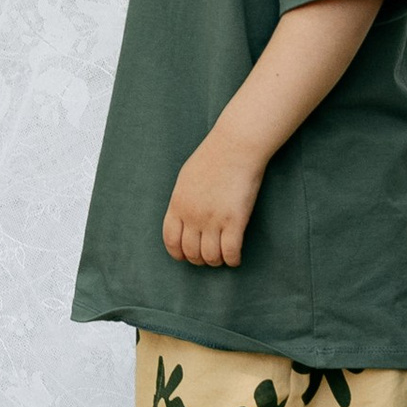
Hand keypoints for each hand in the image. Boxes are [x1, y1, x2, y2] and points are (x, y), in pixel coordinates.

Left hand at [162, 130, 263, 267]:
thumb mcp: (186, 178)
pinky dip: (233, 260)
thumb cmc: (213, 157)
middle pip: (191, 252)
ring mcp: (213, 219)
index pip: (171, 240)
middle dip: (199, 259)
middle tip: (209, 256)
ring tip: (222, 256)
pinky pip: (231, 253)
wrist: (235, 146)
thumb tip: (183, 219)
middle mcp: (192, 215)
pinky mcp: (235, 221)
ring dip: (216, 261)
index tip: (186, 256)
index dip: (178, 253)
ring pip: (210, 257)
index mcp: (178, 204)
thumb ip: (183, 200)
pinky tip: (236, 257)